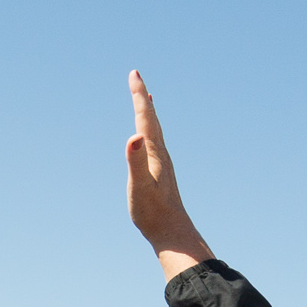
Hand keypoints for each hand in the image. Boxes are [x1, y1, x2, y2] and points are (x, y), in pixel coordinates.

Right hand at [124, 73, 210, 278]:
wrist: (172, 232)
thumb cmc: (153, 213)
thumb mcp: (139, 187)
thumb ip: (136, 161)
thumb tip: (134, 137)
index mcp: (155, 152)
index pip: (145, 117)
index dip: (138, 95)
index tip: (134, 74)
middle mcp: (161, 153)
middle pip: (151, 118)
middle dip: (141, 96)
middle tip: (135, 77)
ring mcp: (162, 163)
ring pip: (155, 129)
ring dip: (148, 112)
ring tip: (146, 99)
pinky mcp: (160, 172)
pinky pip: (154, 142)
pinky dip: (150, 130)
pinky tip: (148, 137)